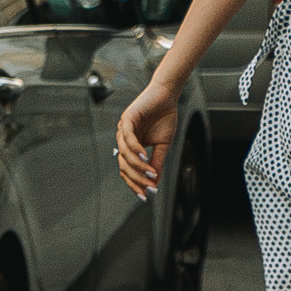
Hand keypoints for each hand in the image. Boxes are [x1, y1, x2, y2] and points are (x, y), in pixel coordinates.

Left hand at [115, 69, 180, 198]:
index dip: (135, 183)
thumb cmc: (164, 117)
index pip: (127, 169)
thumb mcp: (162, 145)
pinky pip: (128, 138)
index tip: (145, 195)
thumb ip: (156, 162)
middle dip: (136, 179)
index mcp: (130, 146)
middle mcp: (123, 139)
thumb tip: (154, 182)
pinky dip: (136, 149)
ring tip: (150, 175)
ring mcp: (123, 129)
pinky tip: (145, 157)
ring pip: (125, 154)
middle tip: (148, 188)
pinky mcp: (127, 119)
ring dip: (138, 167)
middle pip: (123, 165)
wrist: (167, 96)